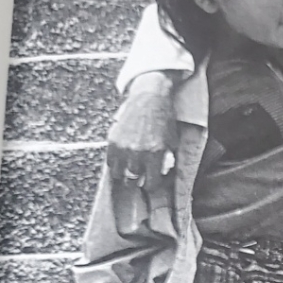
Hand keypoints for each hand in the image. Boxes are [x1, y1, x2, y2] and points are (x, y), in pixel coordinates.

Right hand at [105, 75, 177, 200]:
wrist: (149, 98)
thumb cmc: (164, 121)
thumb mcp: (173, 142)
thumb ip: (168, 161)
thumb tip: (163, 177)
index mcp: (155, 154)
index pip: (151, 184)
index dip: (152, 185)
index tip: (152, 181)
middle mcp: (138, 152)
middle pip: (134, 179)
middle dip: (139, 178)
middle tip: (141, 175)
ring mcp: (123, 146)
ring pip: (119, 174)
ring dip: (124, 174)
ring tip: (129, 169)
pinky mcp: (112, 140)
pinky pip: (109, 162)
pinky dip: (114, 164)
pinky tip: (121, 160)